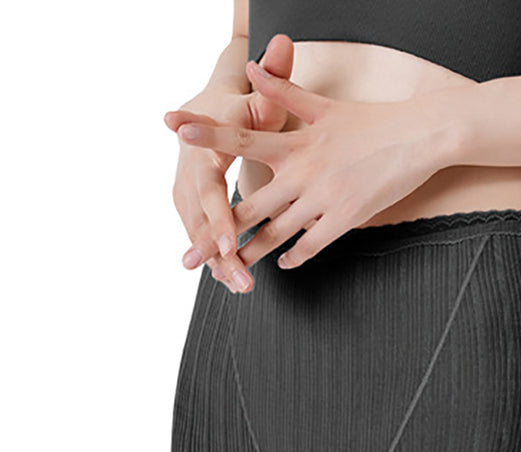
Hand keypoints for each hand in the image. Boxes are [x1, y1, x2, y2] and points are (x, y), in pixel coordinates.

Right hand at [163, 34, 295, 291]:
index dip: (219, 217)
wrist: (204, 114)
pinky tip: (232, 281)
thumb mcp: (256, 98)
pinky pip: (202, 237)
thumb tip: (284, 44)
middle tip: (238, 277)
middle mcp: (188, 174)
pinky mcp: (189, 207)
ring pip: (198, 234)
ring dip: (219, 263)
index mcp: (203, 149)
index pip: (208, 189)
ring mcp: (185, 193)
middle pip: (200, 220)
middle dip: (218, 252)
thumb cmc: (239, 107)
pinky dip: (217, 260)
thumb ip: (273, 81)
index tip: (233, 243)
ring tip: (241, 287)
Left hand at [171, 62, 447, 269]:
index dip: (209, 133)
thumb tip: (252, 67)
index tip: (176, 130)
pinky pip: (311, 244)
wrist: (419, 136)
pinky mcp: (346, 217)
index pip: (243, 136)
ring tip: (232, 266)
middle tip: (195, 251)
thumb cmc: (371, 121)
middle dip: (221, 230)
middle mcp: (304, 171)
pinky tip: (283, 262)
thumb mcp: (323, 105)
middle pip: (250, 205)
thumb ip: (283, 90)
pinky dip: (294, 256)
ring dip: (252, 253)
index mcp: (296, 141)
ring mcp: (324, 197)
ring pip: (277, 233)